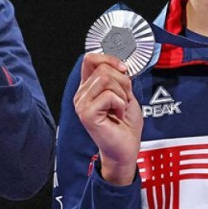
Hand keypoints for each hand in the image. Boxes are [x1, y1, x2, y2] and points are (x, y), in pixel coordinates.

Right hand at [73, 52, 142, 185]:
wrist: (126, 149)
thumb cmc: (125, 125)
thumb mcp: (125, 94)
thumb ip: (118, 78)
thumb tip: (118, 65)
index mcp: (88, 88)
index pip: (90, 59)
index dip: (109, 59)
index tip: (123, 70)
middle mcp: (82, 95)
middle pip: (103, 69)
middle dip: (122, 82)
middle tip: (123, 100)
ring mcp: (82, 104)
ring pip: (106, 79)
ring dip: (121, 94)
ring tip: (119, 108)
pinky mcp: (87, 114)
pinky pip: (109, 95)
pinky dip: (120, 104)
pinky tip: (117, 115)